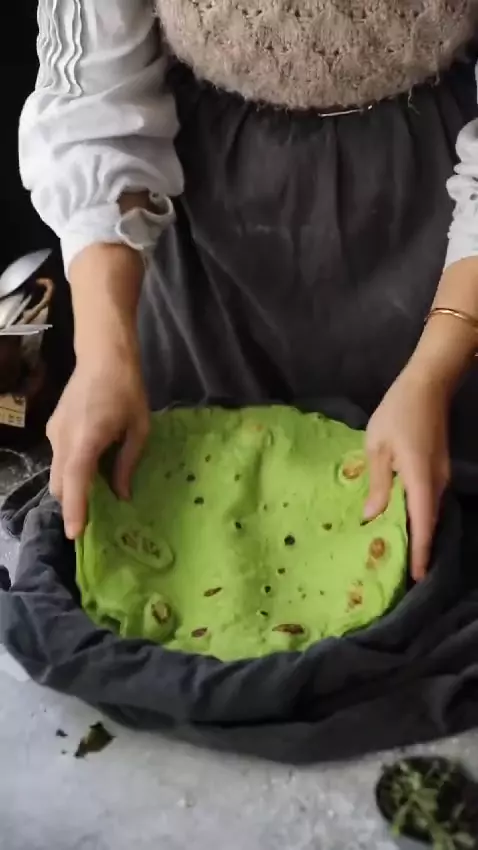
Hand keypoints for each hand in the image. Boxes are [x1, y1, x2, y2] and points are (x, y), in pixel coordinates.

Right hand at [48, 344, 149, 539]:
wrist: (104, 356)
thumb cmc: (127, 391)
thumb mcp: (139, 429)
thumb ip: (127, 464)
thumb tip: (121, 495)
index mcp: (86, 441)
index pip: (74, 483)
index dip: (74, 510)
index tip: (75, 533)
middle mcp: (63, 439)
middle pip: (60, 484)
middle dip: (72, 503)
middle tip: (94, 517)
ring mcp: (54, 432)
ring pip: (57, 472)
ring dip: (71, 486)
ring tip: (95, 492)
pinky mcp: (53, 426)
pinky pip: (58, 457)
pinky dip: (70, 469)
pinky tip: (91, 464)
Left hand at [365, 366, 449, 580]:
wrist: (427, 385)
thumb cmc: (397, 413)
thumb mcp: (378, 446)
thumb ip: (377, 483)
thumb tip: (371, 516)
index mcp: (421, 478)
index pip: (423, 523)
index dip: (420, 551)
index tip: (415, 577)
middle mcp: (436, 483)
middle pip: (428, 523)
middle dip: (417, 548)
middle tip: (398, 573)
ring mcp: (440, 476)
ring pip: (429, 512)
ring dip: (416, 533)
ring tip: (396, 553)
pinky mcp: (438, 470)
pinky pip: (428, 500)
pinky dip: (417, 516)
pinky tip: (400, 521)